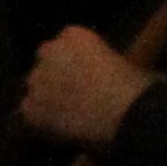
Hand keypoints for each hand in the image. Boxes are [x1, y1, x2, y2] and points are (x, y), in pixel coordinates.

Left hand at [17, 27, 158, 150]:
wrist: (125, 116)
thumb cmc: (138, 88)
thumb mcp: (130, 65)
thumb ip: (113, 64)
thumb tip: (118, 73)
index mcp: (74, 35)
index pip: (65, 41)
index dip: (75, 60)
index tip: (86, 73)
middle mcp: (49, 52)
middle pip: (45, 61)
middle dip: (55, 74)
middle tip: (72, 93)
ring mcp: (36, 80)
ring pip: (35, 87)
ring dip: (46, 97)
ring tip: (65, 115)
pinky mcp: (29, 107)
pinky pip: (30, 114)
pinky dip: (41, 121)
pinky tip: (58, 130)